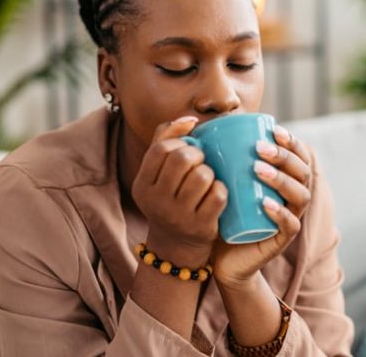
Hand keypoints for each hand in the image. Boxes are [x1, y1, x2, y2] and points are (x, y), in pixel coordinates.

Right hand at [131, 116, 227, 267]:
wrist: (175, 247)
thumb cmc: (169, 200)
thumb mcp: (156, 176)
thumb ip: (164, 140)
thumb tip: (189, 119)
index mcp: (143, 185)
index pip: (161, 149)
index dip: (179, 141)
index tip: (188, 148)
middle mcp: (156, 201)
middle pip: (182, 159)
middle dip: (197, 154)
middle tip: (201, 161)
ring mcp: (178, 216)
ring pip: (202, 176)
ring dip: (210, 172)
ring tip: (208, 178)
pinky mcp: (200, 227)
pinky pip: (218, 195)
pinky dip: (221, 189)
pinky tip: (217, 193)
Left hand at [211, 125, 312, 288]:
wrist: (221, 256)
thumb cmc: (224, 212)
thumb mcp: (224, 182)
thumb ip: (220, 159)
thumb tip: (200, 126)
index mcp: (285, 180)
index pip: (299, 156)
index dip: (292, 142)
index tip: (273, 129)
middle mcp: (293, 197)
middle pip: (302, 172)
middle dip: (284, 156)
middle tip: (260, 148)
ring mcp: (290, 218)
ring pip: (300, 195)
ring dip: (282, 180)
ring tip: (258, 170)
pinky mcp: (282, 239)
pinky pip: (290, 225)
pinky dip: (281, 213)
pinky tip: (266, 204)